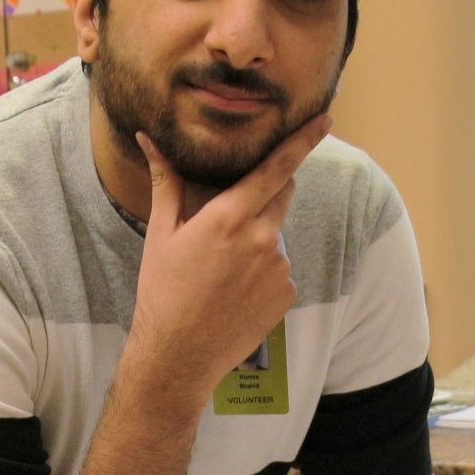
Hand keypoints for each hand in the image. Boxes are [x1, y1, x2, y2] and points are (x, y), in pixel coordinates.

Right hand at [126, 114, 331, 398]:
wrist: (178, 355)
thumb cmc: (162, 292)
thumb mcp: (161, 234)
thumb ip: (167, 182)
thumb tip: (149, 140)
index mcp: (229, 217)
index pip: (276, 169)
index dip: (303, 141)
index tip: (325, 119)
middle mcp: (261, 238)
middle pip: (282, 195)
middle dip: (266, 193)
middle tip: (232, 218)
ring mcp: (279, 268)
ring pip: (276, 235)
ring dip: (258, 240)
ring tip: (223, 271)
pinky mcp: (288, 294)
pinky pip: (280, 269)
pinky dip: (263, 273)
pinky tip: (236, 292)